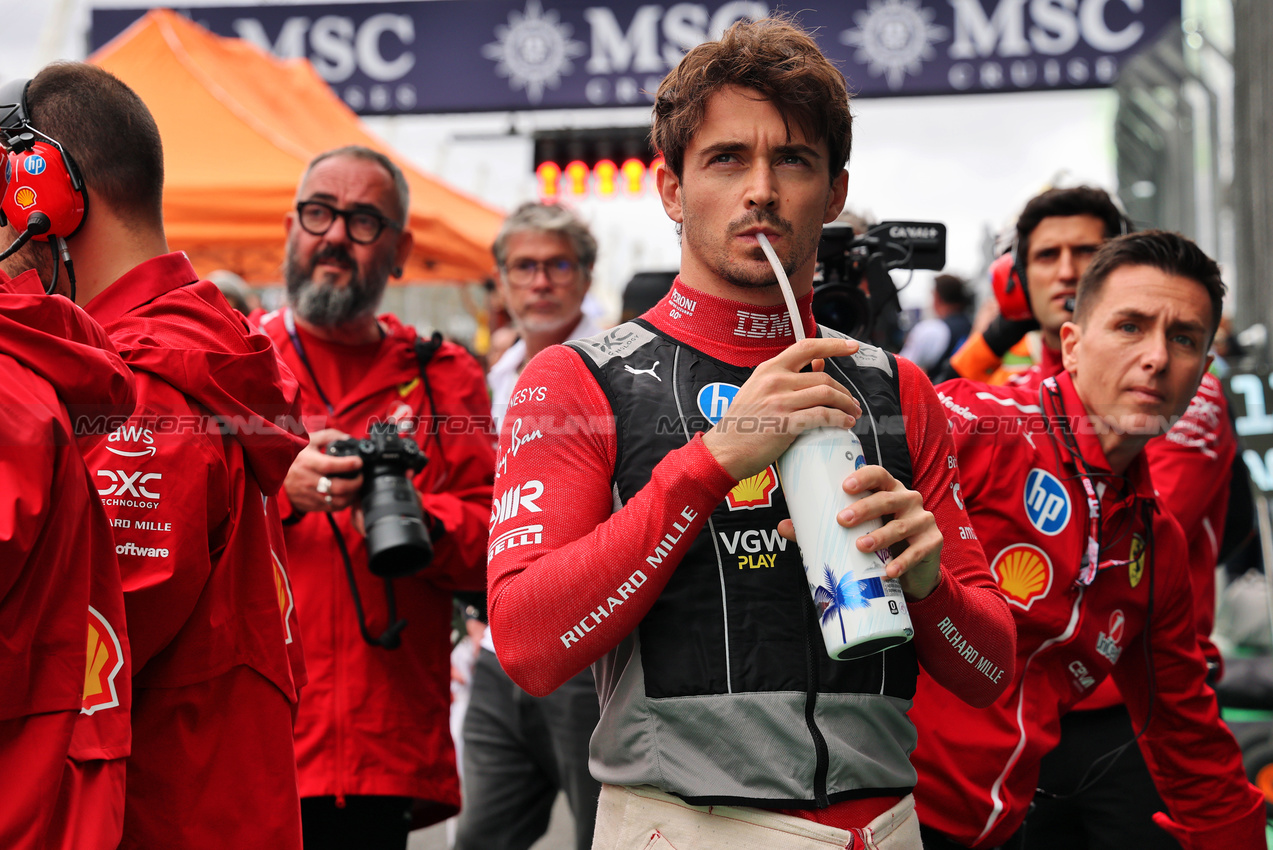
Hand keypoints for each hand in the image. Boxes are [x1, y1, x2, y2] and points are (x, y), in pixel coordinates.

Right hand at [283, 428, 363, 512]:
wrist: (276, 475)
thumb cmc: (296, 455)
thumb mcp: (309, 441)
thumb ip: (329, 436)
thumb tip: (348, 439)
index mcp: (306, 462)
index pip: (330, 466)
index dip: (348, 465)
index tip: (359, 462)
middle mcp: (307, 480)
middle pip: (337, 487)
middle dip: (356, 483)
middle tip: (360, 476)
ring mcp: (308, 495)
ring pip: (337, 501)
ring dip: (352, 495)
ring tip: (355, 486)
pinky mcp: (310, 505)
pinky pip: (332, 508)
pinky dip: (344, 502)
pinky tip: (348, 494)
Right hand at [701, 337, 862, 480]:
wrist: (724, 450)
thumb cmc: (742, 424)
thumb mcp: (758, 390)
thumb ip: (786, 376)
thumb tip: (818, 364)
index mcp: (768, 369)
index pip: (806, 347)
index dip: (833, 345)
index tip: (851, 346)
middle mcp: (775, 380)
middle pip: (823, 377)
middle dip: (844, 391)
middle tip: (851, 403)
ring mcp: (780, 401)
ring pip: (826, 394)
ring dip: (845, 405)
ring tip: (851, 414)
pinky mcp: (785, 423)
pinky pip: (822, 416)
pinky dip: (839, 420)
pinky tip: (845, 424)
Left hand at [778, 464, 941, 599]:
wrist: (912, 570)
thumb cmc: (878, 541)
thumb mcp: (855, 531)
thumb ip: (821, 527)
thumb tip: (783, 526)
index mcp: (888, 489)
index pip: (878, 474)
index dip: (863, 477)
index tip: (844, 486)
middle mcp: (908, 499)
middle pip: (888, 498)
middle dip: (865, 508)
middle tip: (842, 520)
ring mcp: (923, 520)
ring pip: (901, 525)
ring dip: (881, 536)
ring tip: (861, 546)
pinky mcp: (932, 542)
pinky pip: (917, 551)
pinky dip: (902, 562)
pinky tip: (888, 571)